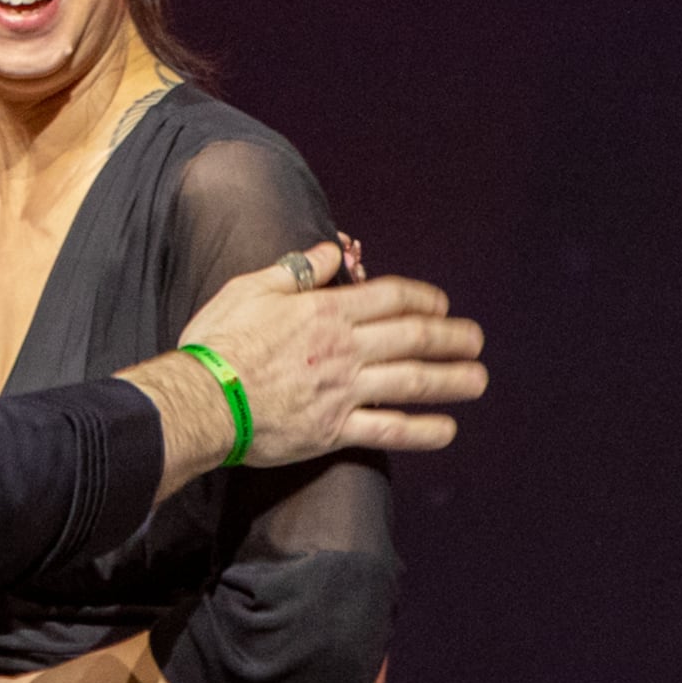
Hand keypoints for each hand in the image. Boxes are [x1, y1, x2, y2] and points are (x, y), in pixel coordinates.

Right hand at [176, 264, 486, 464]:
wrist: (203, 398)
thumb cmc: (220, 340)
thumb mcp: (252, 287)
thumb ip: (299, 268)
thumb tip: (335, 251)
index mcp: (325, 311)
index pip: (389, 298)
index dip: (422, 298)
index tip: (442, 304)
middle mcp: (344, 349)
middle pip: (411, 338)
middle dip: (450, 337)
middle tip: (476, 339)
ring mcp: (343, 391)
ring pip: (411, 383)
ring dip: (450, 380)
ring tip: (478, 379)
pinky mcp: (335, 430)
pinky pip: (389, 431)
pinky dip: (422, 431)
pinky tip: (447, 430)